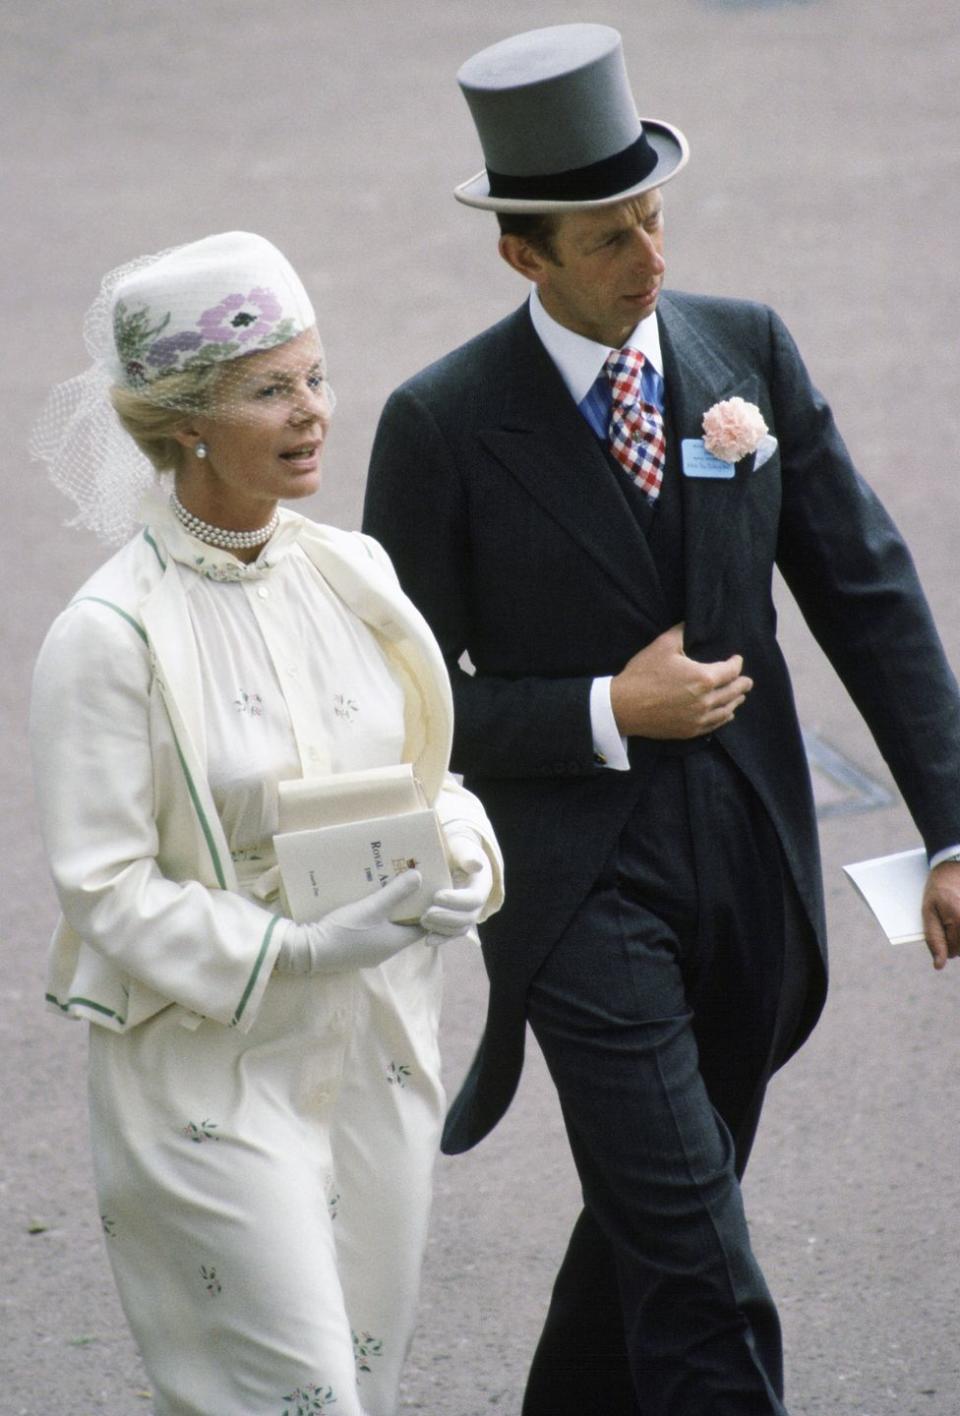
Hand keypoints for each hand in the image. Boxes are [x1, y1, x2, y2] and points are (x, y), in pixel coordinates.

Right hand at [275, 870, 423, 974]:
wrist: (308, 951)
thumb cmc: (344, 930)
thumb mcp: (372, 907)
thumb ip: (396, 892)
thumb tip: (420, 877)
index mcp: (395, 943)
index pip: (422, 928)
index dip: (427, 910)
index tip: (427, 891)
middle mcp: (385, 951)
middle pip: (404, 927)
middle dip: (406, 906)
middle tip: (408, 884)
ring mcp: (369, 953)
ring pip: (387, 929)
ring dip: (389, 911)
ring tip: (389, 888)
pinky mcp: (354, 950)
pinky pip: (372, 932)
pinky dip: (374, 918)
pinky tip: (367, 903)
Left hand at [420, 830, 493, 938]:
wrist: (454, 858)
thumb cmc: (455, 850)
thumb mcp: (461, 847)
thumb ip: (466, 855)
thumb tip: (476, 865)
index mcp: (482, 884)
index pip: (474, 898)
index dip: (456, 900)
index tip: (436, 896)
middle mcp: (478, 902)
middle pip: (468, 917)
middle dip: (447, 918)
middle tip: (426, 914)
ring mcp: (469, 913)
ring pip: (460, 928)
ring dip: (442, 929)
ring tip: (422, 921)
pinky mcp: (457, 921)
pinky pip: (452, 934)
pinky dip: (441, 938)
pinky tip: (427, 940)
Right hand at [610, 623, 752, 738]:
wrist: (623, 706)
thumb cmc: (643, 674)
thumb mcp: (663, 645)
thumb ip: (682, 631)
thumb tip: (692, 623)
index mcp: (704, 678)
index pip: (731, 670)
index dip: (737, 663)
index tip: (737, 659)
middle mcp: (706, 700)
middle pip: (734, 691)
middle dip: (742, 684)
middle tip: (747, 681)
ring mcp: (699, 718)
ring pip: (727, 710)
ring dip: (736, 701)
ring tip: (740, 696)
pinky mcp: (690, 730)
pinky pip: (715, 725)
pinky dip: (724, 717)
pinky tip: (727, 714)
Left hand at [921, 861, 959, 968]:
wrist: (954, 865)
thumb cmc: (938, 888)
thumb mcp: (928, 912)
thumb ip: (934, 939)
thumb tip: (939, 965)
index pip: (953, 952)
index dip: (943, 943)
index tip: (940, 925)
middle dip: (955, 939)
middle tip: (948, 918)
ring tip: (954, 915)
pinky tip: (956, 914)